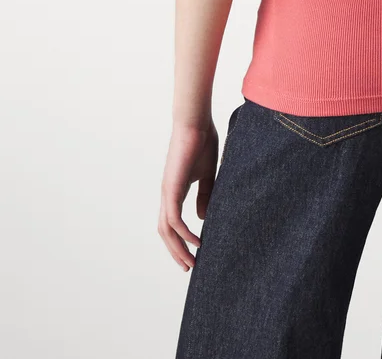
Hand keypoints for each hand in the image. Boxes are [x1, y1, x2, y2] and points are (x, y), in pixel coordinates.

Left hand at [158, 121, 218, 269]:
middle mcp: (168, 195)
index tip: (193, 254)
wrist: (195, 123)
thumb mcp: (208, 174)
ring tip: (191, 262)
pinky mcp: (172, 188)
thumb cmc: (202, 142)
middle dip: (176, 251)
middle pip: (166, 232)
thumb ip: (205, 195)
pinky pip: (174, 219)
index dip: (180, 240)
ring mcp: (168, 192)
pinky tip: (196, 241)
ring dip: (177, 248)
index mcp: (176, 191)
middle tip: (189, 267)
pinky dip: (183, 233)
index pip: (172, 223)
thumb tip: (201, 218)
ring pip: (167, 230)